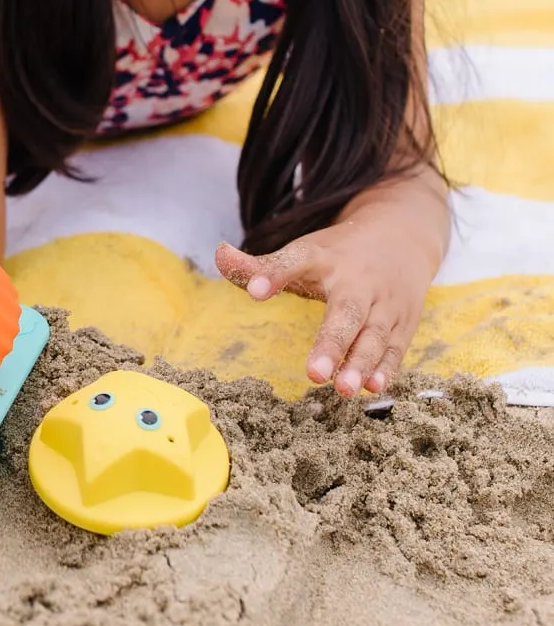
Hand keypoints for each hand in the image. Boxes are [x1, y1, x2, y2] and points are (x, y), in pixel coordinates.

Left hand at [215, 211, 440, 397]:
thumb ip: (262, 265)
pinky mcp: (405, 320)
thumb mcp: (303, 252)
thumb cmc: (338, 254)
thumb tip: (219, 255)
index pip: (296, 261)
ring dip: (361, 363)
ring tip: (343, 390)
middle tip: (312, 374)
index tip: (254, 291)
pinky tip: (373, 387)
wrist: (403, 235)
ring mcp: (386, 301)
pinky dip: (387, 366)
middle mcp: (359, 280)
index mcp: (325, 258)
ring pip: (375, 334)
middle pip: (346, 311)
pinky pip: (396, 346)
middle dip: (331, 343)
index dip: (274, 274)